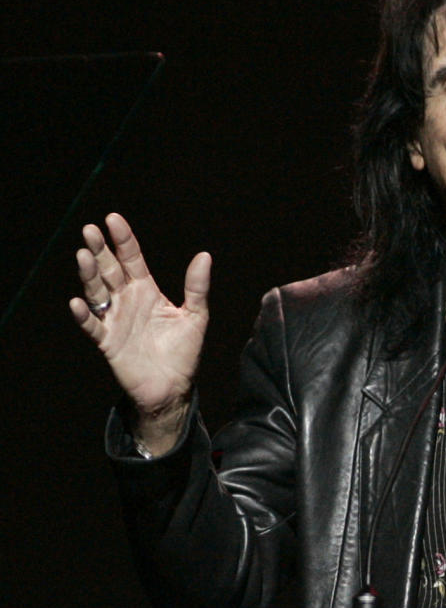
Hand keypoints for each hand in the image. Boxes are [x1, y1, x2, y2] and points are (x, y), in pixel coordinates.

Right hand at [69, 213, 210, 453]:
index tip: (113, 219)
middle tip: (90, 230)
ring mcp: (115, 320)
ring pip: (97, 292)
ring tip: (83, 256)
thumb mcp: (195, 317)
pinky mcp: (107, 342)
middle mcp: (127, 300)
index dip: (123, 239)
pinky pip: (93, 326)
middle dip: (100, 250)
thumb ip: (196, 288)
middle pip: (109, 270)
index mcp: (146, 290)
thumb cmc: (183, 353)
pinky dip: (85, 316)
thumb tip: (205, 255)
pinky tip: (78, 303)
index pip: (131, 258)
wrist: (173, 389)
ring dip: (89, 275)